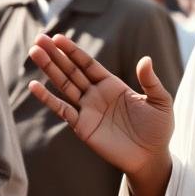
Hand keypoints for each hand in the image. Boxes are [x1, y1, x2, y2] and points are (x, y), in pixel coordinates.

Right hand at [28, 34, 174, 195]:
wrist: (151, 158)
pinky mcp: (82, 127)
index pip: (88, 64)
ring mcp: (87, 110)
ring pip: (64, 85)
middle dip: (55, 55)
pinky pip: (62, 110)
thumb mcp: (160, 101)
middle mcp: (96, 94)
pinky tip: (34, 86)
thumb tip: (146, 59)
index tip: (58, 38)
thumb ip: (151, 81)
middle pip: (72, 70)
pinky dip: (48, 99)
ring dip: (49, 69)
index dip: (73, 51)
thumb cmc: (158, 129)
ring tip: (34, 52)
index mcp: (112, 84)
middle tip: (38, 39)